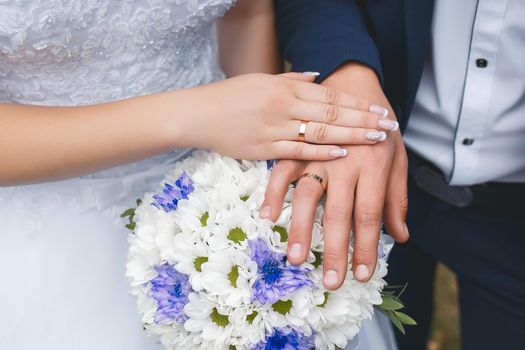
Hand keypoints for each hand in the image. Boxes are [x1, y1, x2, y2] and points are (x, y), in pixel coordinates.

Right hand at [178, 72, 394, 160]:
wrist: (199, 114)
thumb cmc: (230, 96)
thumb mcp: (262, 79)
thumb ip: (292, 80)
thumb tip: (318, 76)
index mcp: (284, 87)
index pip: (330, 95)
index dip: (357, 103)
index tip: (379, 109)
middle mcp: (284, 105)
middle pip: (332, 112)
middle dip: (364, 119)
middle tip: (389, 125)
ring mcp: (274, 127)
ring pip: (321, 131)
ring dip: (351, 135)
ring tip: (375, 139)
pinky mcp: (264, 148)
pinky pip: (298, 151)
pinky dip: (321, 152)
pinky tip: (342, 153)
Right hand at [260, 64, 408, 289]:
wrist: (355, 81)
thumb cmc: (380, 125)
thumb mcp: (397, 158)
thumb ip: (398, 197)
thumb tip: (401, 236)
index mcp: (374, 166)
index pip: (370, 215)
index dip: (366, 247)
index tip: (362, 275)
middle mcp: (345, 163)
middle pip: (340, 213)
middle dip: (336, 250)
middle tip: (332, 282)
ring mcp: (318, 155)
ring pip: (308, 197)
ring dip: (302, 229)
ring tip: (296, 259)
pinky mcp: (297, 147)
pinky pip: (281, 173)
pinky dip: (273, 195)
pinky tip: (267, 219)